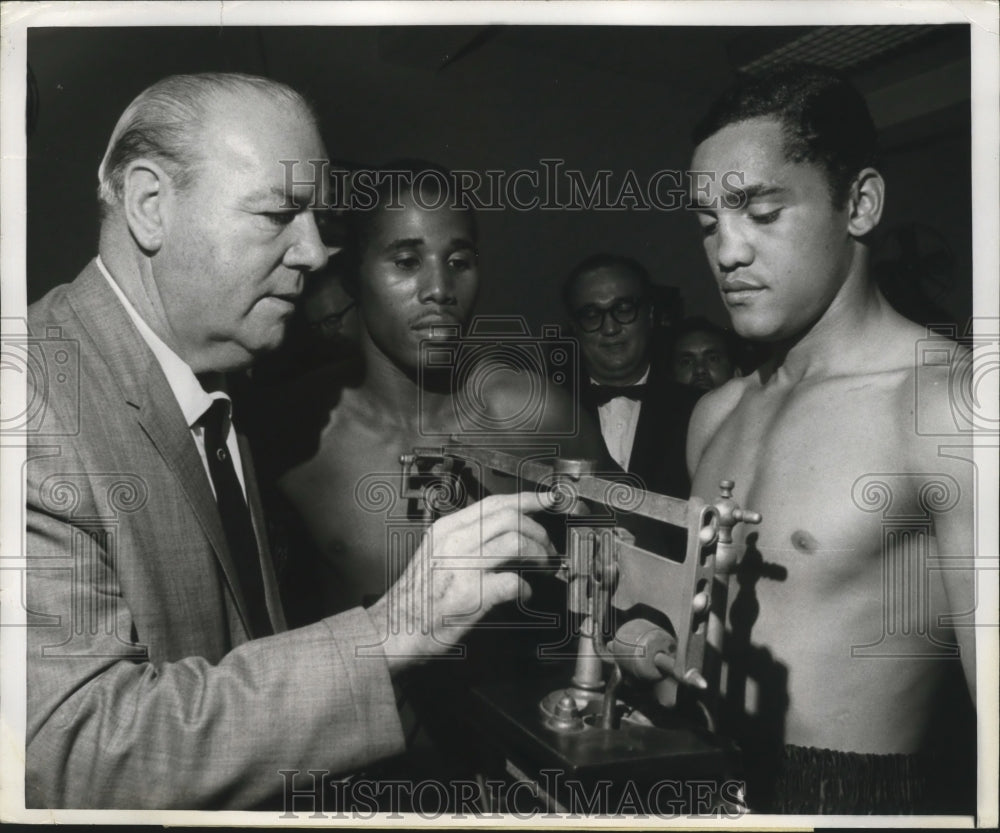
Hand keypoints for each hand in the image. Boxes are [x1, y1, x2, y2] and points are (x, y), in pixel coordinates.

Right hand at [366, 491, 555, 672]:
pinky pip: (513, 582)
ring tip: (543, 567)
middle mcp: (454, 542)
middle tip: (548, 548)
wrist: (394, 630)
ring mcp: (463, 566)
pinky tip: (524, 595)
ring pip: (516, 541)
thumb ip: (464, 540)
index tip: (548, 500)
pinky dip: (526, 588)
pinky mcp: (471, 594)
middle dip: (538, 531)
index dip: (527, 499)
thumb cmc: (416, 598)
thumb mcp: (434, 553)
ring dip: (538, 554)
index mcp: (447, 529)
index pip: (494, 503)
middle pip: (511, 518)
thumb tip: (502, 535)